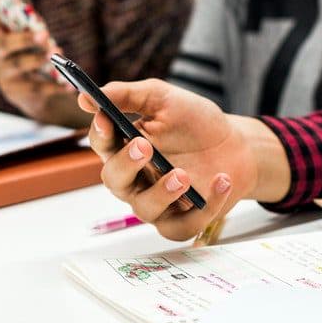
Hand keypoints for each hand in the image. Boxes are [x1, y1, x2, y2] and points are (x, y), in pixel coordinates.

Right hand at [0, 0, 76, 124]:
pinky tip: (68, 86)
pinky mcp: (16, 93)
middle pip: (4, 43)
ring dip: (41, 60)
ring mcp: (4, 75)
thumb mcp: (29, 33)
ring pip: (21, 64)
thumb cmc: (32, 56)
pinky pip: (37, 87)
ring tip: (58, 56)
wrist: (35, 96)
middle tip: (44, 34)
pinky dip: (54, 86)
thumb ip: (24, 9)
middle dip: (24, 38)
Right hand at [77, 79, 290, 240]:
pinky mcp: (182, 221)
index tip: (106, 119)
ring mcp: (157, 203)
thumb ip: (125, 95)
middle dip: (126, 164)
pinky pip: (182, 226)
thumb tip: (85, 98)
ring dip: (162, 193)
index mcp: (124, 147)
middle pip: (114, 180)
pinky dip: (204, 207)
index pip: (102, 143)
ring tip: (183, 175)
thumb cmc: (194, 122)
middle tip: (144, 146)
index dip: (101, 132)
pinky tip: (221, 181)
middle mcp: (134, 179)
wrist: (236, 146)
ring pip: (144, 209)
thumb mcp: (161, 98)